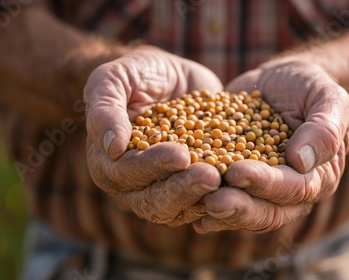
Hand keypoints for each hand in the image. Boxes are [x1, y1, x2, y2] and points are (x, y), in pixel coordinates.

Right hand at [84, 46, 222, 225]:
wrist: (170, 78)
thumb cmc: (136, 75)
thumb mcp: (113, 79)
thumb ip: (105, 109)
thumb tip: (111, 147)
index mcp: (107, 163)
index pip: (127, 173)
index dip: (152, 166)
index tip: (180, 154)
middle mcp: (133, 186)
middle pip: (154, 201)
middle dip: (183, 189)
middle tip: (211, 176)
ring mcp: (164, 190)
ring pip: (182, 209)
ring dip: (205, 198)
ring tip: (228, 181)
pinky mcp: (192, 188)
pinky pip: (206, 201)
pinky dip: (224, 196)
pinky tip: (243, 183)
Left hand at [193, 57, 348, 232]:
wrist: (282, 82)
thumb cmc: (310, 88)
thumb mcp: (328, 98)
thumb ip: (325, 128)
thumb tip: (301, 161)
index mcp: (318, 177)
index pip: (294, 188)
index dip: (266, 182)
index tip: (238, 171)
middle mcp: (289, 192)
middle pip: (267, 211)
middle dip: (239, 207)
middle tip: (212, 200)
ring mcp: (261, 190)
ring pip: (242, 211)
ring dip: (218, 211)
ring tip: (193, 203)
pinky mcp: (236, 181)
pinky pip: (223, 196)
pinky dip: (203, 201)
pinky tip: (183, 200)